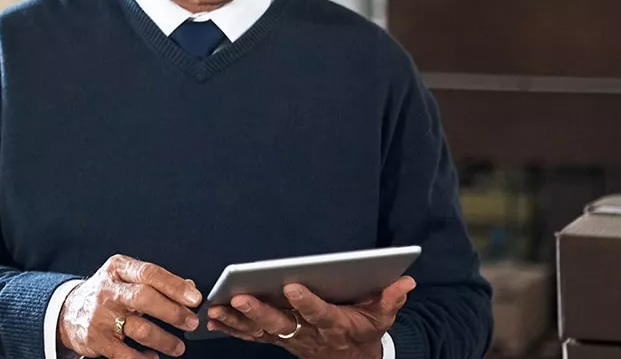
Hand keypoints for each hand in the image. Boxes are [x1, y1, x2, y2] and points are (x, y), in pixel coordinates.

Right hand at [58, 254, 202, 358]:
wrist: (67, 312)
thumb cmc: (106, 293)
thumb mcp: (125, 277)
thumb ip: (156, 281)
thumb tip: (189, 287)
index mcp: (118, 269)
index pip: (149, 273)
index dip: (174, 286)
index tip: (194, 298)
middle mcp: (108, 290)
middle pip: (145, 298)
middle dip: (173, 312)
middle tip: (191, 323)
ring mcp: (101, 316)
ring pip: (139, 329)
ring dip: (164, 340)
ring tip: (178, 347)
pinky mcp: (97, 339)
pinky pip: (126, 354)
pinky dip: (143, 358)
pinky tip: (153, 357)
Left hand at [206, 276, 415, 358]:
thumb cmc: (364, 332)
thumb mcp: (382, 318)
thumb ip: (390, 299)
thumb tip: (406, 280)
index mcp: (335, 325)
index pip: (320, 313)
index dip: (306, 302)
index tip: (291, 285)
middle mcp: (309, 334)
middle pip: (282, 323)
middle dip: (260, 311)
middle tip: (240, 297)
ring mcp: (291, 339)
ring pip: (261, 331)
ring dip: (238, 320)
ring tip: (216, 308)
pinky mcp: (278, 340)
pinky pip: (253, 336)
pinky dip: (233, 328)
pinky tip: (214, 319)